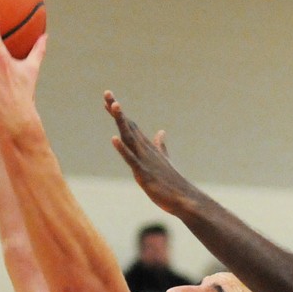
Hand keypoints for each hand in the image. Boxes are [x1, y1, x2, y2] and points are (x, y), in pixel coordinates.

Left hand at [105, 91, 199, 215]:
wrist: (185, 198)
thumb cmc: (172, 182)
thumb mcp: (164, 160)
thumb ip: (160, 146)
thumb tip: (160, 132)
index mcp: (147, 147)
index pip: (130, 126)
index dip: (118, 113)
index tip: (108, 99)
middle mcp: (145, 150)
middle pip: (128, 126)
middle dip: (117, 110)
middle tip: (107, 93)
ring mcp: (144, 160)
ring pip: (130, 138)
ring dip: (122, 122)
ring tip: (114, 106)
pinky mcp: (143, 173)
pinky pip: (131, 159)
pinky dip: (123, 149)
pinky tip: (114, 139)